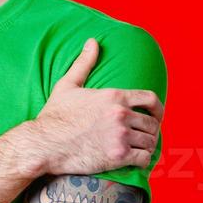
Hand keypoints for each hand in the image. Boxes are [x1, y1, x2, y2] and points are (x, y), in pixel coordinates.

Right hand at [21, 38, 164, 175]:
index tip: (156, 116)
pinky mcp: (117, 156)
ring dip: (148, 146)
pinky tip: (137, 160)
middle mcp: (121, 114)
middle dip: (151, 130)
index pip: (151, 99)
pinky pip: (144, 158)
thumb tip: (92, 42)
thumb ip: (84, 63)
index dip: (158, 109)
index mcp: (114, 96)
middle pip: (152, 123)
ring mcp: (120, 136)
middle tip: (145, 136)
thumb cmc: (54, 117)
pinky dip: (144, 160)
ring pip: (150, 141)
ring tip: (142, 149)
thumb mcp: (67, 86)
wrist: (43, 144)